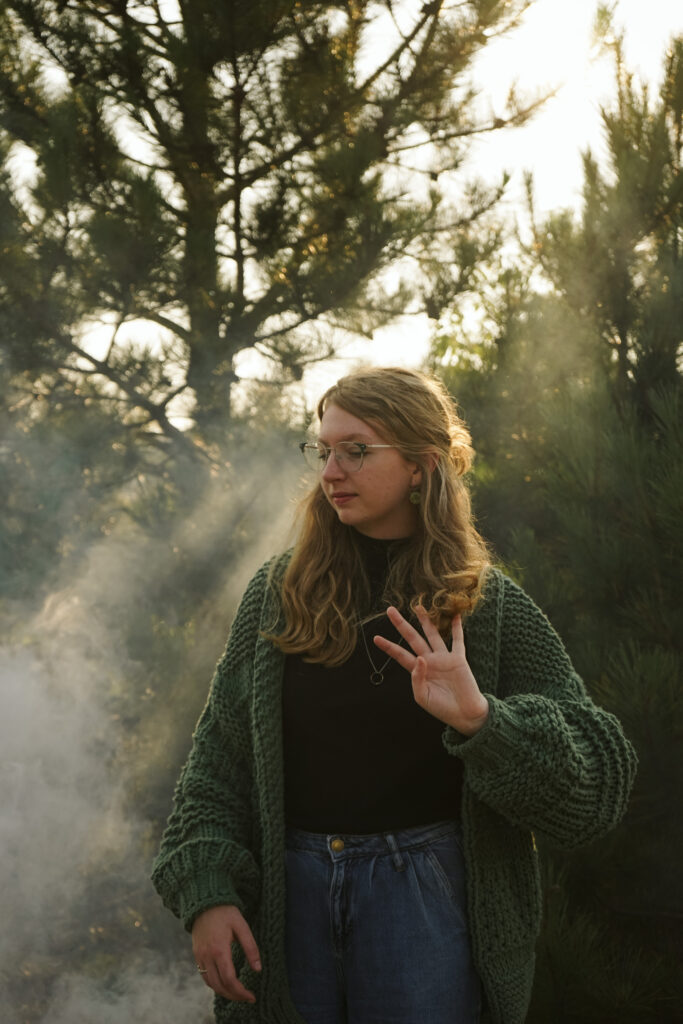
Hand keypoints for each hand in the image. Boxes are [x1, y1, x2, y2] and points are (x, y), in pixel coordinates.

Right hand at [192, 904, 261, 1002]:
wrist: (204, 901)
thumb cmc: (226, 912)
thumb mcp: (242, 926)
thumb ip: (251, 947)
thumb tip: (258, 969)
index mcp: (219, 949)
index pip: (229, 979)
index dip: (241, 992)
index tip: (252, 997)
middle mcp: (207, 956)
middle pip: (219, 986)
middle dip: (234, 996)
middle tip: (247, 998)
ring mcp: (200, 956)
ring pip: (210, 984)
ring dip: (224, 992)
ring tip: (237, 994)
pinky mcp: (197, 954)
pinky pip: (204, 976)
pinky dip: (214, 984)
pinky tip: (224, 984)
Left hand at [374, 605, 488, 735]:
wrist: (464, 714)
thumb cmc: (441, 708)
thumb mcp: (422, 697)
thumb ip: (417, 678)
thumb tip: (420, 658)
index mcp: (418, 671)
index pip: (400, 655)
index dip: (389, 647)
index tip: (376, 638)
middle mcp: (429, 660)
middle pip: (412, 638)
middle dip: (401, 625)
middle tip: (390, 610)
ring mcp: (443, 658)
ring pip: (432, 635)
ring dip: (426, 621)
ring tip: (418, 606)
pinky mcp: (458, 659)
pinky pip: (457, 640)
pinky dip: (456, 628)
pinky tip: (454, 616)